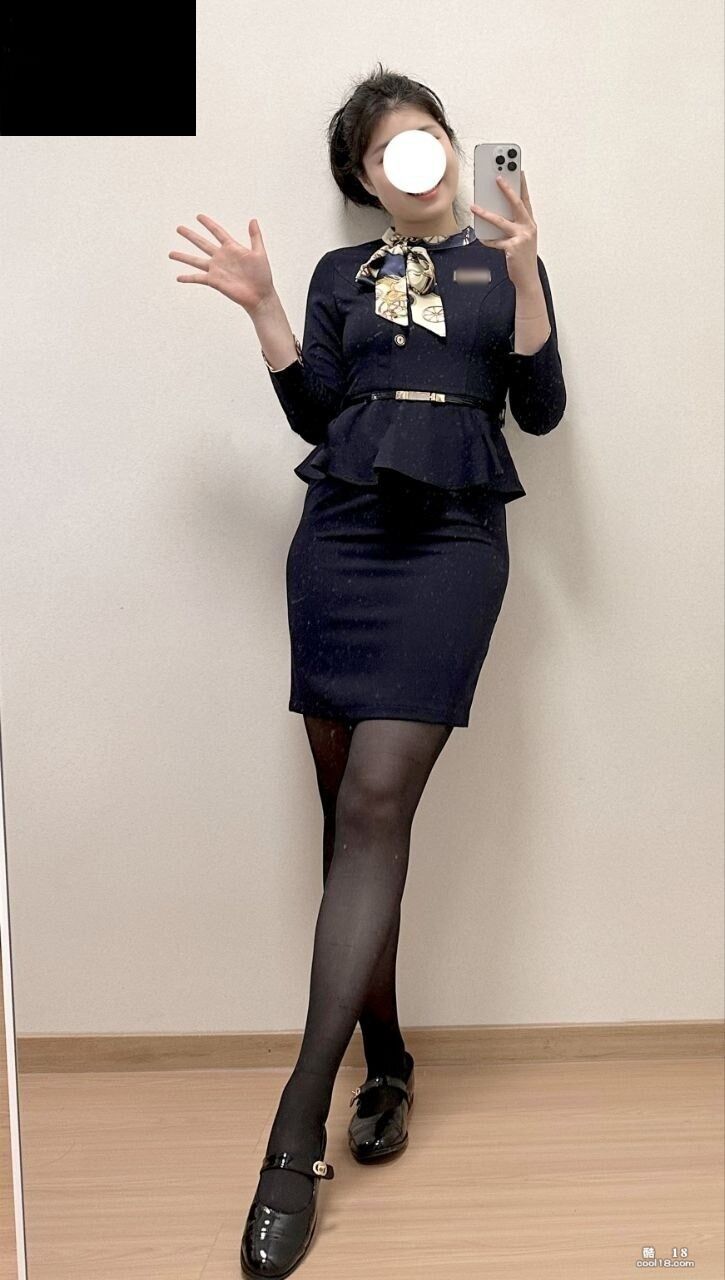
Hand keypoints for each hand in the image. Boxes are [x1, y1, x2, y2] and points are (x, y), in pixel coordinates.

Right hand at [168, 216, 276, 313]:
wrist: (260, 295)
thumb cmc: (262, 276)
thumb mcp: (260, 253)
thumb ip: (255, 236)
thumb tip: (253, 220)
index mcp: (232, 248)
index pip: (217, 232)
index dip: (208, 224)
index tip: (199, 216)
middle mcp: (221, 257)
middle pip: (202, 243)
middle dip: (190, 236)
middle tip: (179, 228)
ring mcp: (216, 269)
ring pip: (196, 260)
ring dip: (183, 257)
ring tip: (170, 253)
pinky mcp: (214, 281)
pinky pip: (198, 278)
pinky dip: (188, 278)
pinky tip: (178, 278)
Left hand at [469, 171, 538, 289]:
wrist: (528, 279)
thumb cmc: (523, 259)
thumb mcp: (521, 239)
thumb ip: (512, 226)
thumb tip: (494, 215)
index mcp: (530, 224)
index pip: (526, 200)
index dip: (522, 185)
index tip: (518, 171)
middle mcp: (528, 228)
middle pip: (516, 204)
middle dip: (507, 189)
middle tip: (497, 178)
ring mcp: (521, 238)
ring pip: (501, 221)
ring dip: (486, 213)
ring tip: (474, 207)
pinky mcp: (512, 248)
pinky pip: (495, 241)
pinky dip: (487, 240)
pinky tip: (481, 238)